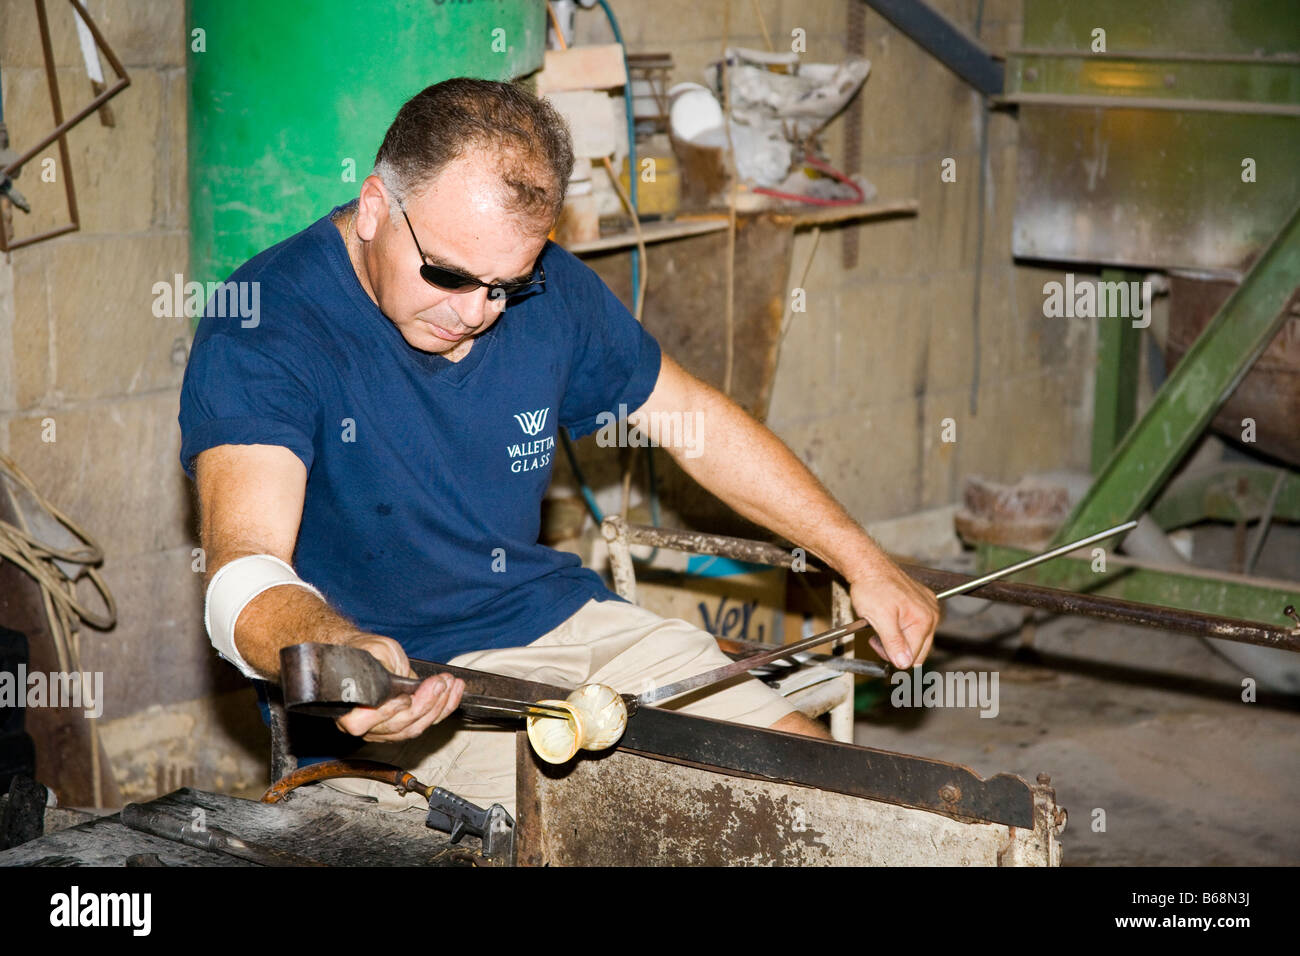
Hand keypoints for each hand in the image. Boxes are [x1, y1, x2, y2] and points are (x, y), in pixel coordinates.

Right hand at [333, 633, 463, 741]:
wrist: (371, 654)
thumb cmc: (368, 652)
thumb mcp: (374, 653)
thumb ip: (381, 669)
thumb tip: (395, 683)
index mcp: (348, 709)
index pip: (362, 723)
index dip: (386, 713)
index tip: (406, 697)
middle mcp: (366, 725)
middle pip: (398, 725)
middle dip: (424, 704)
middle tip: (439, 683)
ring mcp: (386, 729)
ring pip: (415, 727)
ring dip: (438, 705)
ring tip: (450, 683)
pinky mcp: (406, 725)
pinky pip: (427, 722)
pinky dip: (445, 707)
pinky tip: (455, 689)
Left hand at [847, 563, 940, 668]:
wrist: (868, 566)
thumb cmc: (872, 587)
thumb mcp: (879, 619)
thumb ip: (893, 643)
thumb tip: (903, 663)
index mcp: (924, 620)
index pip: (912, 657)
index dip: (891, 655)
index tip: (876, 643)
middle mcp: (931, 614)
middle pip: (917, 649)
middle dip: (895, 648)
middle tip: (877, 636)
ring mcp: (927, 607)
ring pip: (915, 638)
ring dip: (897, 637)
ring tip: (881, 624)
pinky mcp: (921, 602)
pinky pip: (914, 624)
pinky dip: (900, 626)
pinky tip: (889, 617)